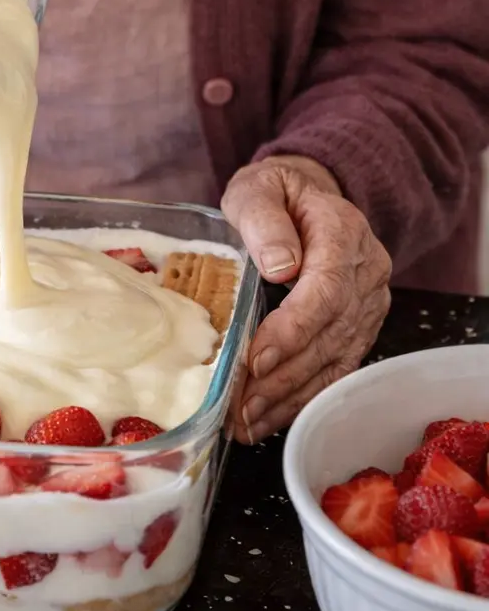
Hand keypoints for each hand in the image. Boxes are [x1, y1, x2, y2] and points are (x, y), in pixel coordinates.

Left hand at [220, 155, 391, 443]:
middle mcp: (367, 272)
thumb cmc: (275, 194)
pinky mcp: (360, 328)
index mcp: (344, 233)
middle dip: (284, 375)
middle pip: (330, 334)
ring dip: (291, 396)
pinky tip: (269, 418)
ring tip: (247, 421)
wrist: (306, 197)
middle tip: (240, 405)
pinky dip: (304, 397)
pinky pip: (337, 369)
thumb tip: (279, 266)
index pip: (326, 291)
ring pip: (335, 359)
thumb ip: (264, 220)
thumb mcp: (258, 189)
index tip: (257, 359)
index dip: (293, 330)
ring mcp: (369, 304)